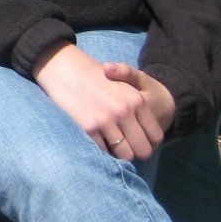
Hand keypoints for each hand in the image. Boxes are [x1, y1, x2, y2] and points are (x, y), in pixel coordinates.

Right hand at [33, 42, 165, 161]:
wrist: (64, 66)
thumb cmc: (94, 74)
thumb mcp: (123, 83)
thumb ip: (137, 106)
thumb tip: (148, 134)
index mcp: (137, 100)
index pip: (156, 136)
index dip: (151, 144)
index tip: (143, 143)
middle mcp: (124, 111)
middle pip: (142, 150)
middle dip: (137, 152)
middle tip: (129, 148)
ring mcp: (106, 120)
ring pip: (124, 154)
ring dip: (120, 154)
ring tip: (114, 146)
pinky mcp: (89, 127)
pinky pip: (104, 150)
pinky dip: (103, 149)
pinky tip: (99, 139)